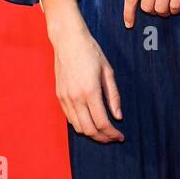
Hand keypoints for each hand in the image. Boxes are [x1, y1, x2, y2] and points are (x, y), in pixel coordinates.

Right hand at [50, 12, 124, 142]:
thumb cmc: (90, 52)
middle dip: (103, 138)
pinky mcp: (59, 96)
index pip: (102, 122)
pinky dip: (80, 124)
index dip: (112, 134)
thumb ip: (113, 96)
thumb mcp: (108, 71)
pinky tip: (90, 121)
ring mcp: (65, 98)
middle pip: (89, 130)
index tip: (120, 136)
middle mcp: (75, 97)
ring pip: (78, 127)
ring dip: (91, 133)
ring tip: (103, 132)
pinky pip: (70, 118)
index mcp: (90, 91)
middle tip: (113, 137)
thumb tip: (118, 116)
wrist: (68, 40)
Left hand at [123, 0, 179, 26]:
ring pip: (161, 8)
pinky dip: (175, 9)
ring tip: (169, 7)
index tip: (129, 24)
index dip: (128, 13)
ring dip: (165, 12)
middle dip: (153, 11)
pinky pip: (175, 5)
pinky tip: (177, 5)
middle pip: (147, 6)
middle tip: (159, 8)